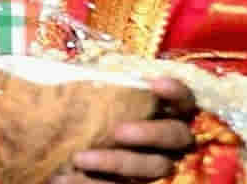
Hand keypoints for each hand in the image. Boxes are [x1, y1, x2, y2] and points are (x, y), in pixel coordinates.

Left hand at [53, 78, 196, 182]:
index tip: (155, 83)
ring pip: (154, 166)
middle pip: (176, 136)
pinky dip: (91, 183)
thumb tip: (77, 74)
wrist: (68, 155)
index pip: (183, 100)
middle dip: (150, 133)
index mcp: (163, 113)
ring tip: (79, 158)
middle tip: (118, 131)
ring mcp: (156, 165)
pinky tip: (63, 177)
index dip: (175, 92)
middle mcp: (168, 141)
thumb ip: (96, 88)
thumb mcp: (91, 98)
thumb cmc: (86, 114)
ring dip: (115, 162)